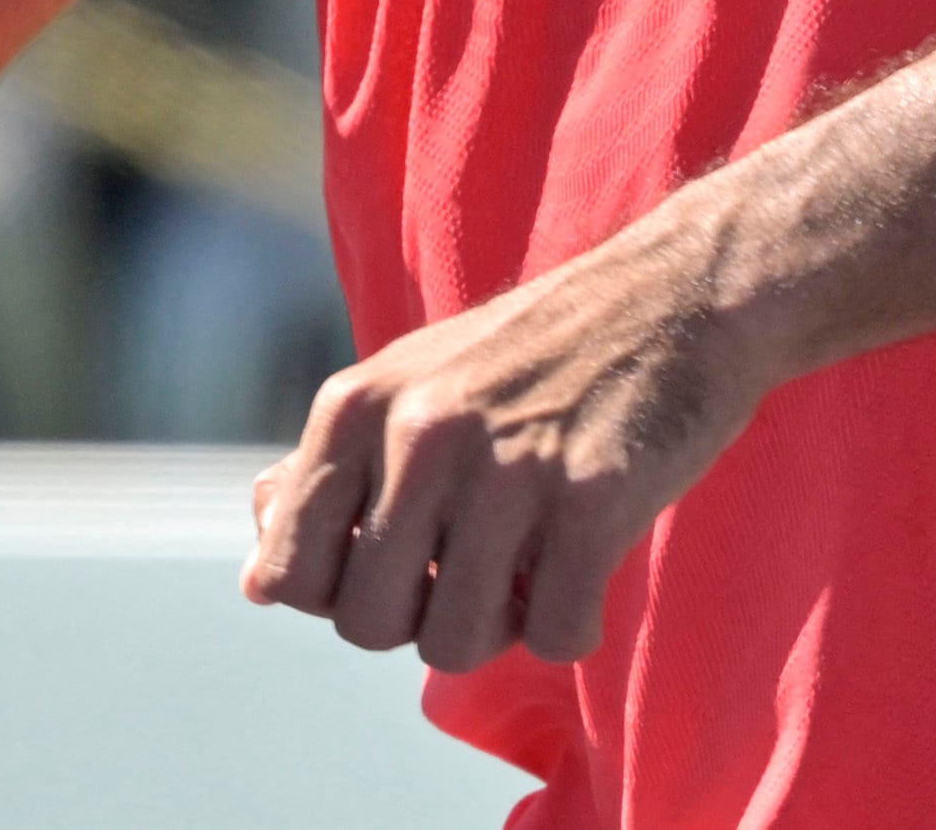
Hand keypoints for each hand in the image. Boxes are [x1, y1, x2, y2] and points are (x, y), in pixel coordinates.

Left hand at [241, 219, 772, 673]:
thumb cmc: (536, 356)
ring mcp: (505, 466)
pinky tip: (588, 562)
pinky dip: (573, 625)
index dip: (343, 594)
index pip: (287, 576)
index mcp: (356, 405)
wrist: (678, 292)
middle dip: (423, 619)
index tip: (403, 561)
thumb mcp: (410, 387)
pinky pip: (555, 637)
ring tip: (534, 564)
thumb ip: (328, 478)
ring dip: (501, 628)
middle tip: (479, 567)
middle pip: (368, 625)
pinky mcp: (592, 498)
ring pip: (456, 644)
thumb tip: (257, 584)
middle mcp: (418, 432)